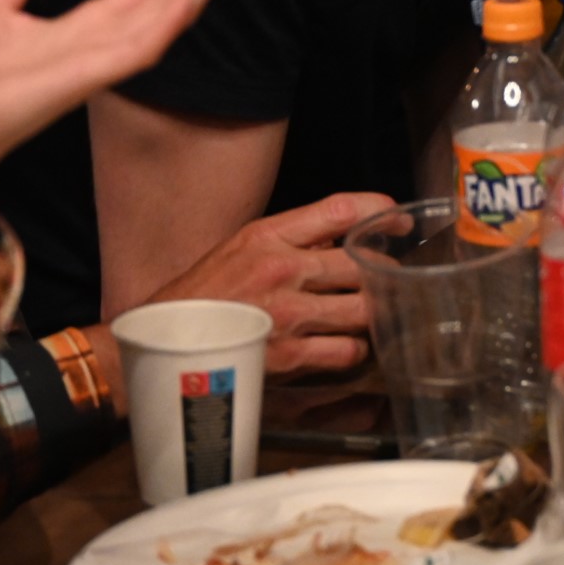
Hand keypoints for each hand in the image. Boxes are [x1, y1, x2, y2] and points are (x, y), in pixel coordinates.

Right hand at [144, 191, 399, 376]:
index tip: (398, 219)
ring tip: (371, 314)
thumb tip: (340, 236)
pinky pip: (347, 350)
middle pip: (361, 263)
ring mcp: (288, 313)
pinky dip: (355, 350)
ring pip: (363, 308)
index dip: (378, 211)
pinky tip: (348, 346)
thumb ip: (289, 240)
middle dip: (382, 272)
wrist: (165, 342)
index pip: (339, 209)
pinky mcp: (290, 355)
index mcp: (267, 235)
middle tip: (389, 278)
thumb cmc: (202, 296)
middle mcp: (282, 268)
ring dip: (372, 313)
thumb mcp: (240, 248)